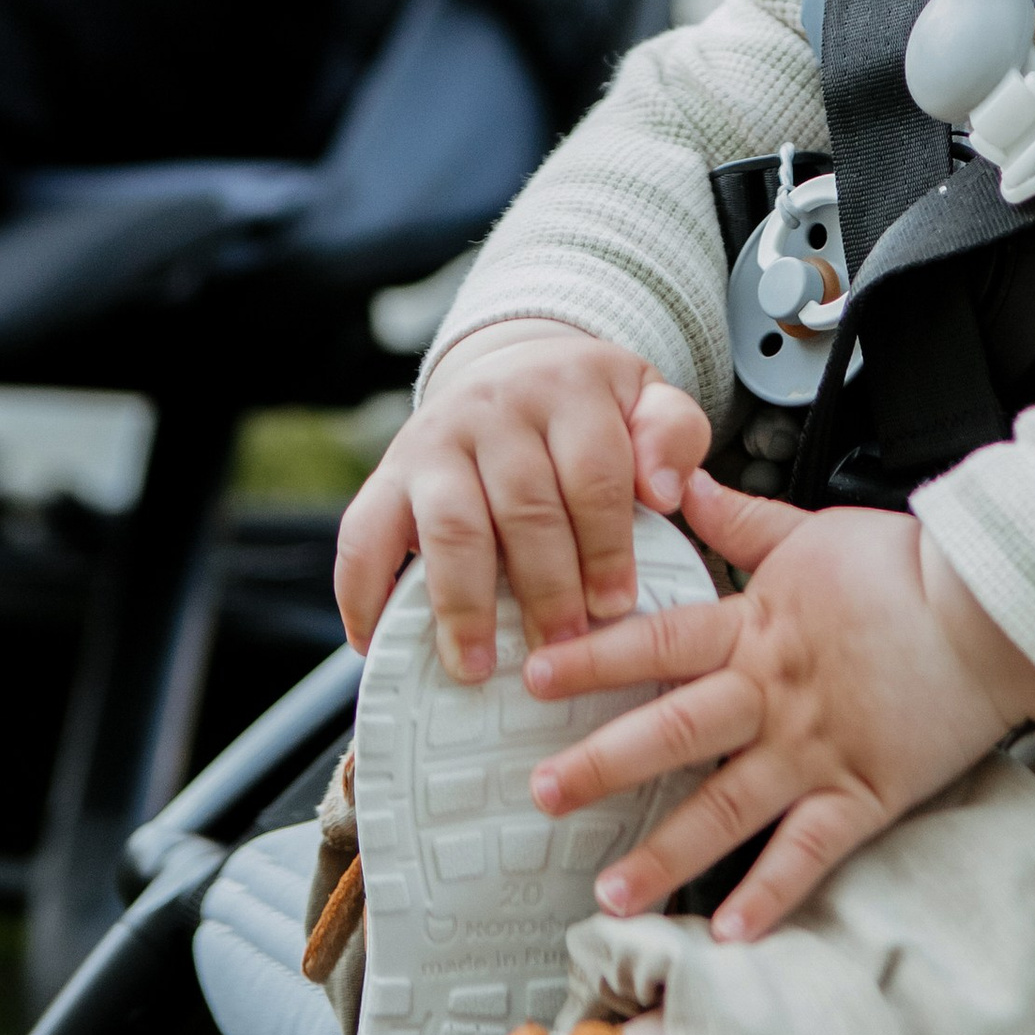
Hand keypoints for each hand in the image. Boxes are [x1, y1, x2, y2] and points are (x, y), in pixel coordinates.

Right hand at [335, 321, 712, 675]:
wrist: (514, 368)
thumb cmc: (591, 409)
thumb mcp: (648, 401)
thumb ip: (672, 436)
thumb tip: (665, 492)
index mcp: (568, 389)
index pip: (592, 473)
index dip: (607, 544)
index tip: (618, 606)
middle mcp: (496, 408)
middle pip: (523, 507)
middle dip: (546, 587)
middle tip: (562, 649)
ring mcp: (435, 440)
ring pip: (450, 525)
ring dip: (464, 603)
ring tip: (478, 666)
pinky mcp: (388, 473)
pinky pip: (362, 533)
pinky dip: (362, 591)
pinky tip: (374, 642)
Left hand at [515, 468, 1034, 939]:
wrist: (996, 610)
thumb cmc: (909, 570)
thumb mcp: (814, 532)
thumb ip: (743, 519)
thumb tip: (687, 482)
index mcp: (757, 627)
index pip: (659, 641)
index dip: (593, 658)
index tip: (534, 677)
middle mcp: (774, 693)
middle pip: (674, 730)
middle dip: (601, 766)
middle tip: (540, 795)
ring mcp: (817, 749)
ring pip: (727, 807)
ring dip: (665, 853)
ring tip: (609, 893)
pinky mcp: (864, 793)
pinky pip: (810, 853)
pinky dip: (771, 895)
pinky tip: (729, 931)